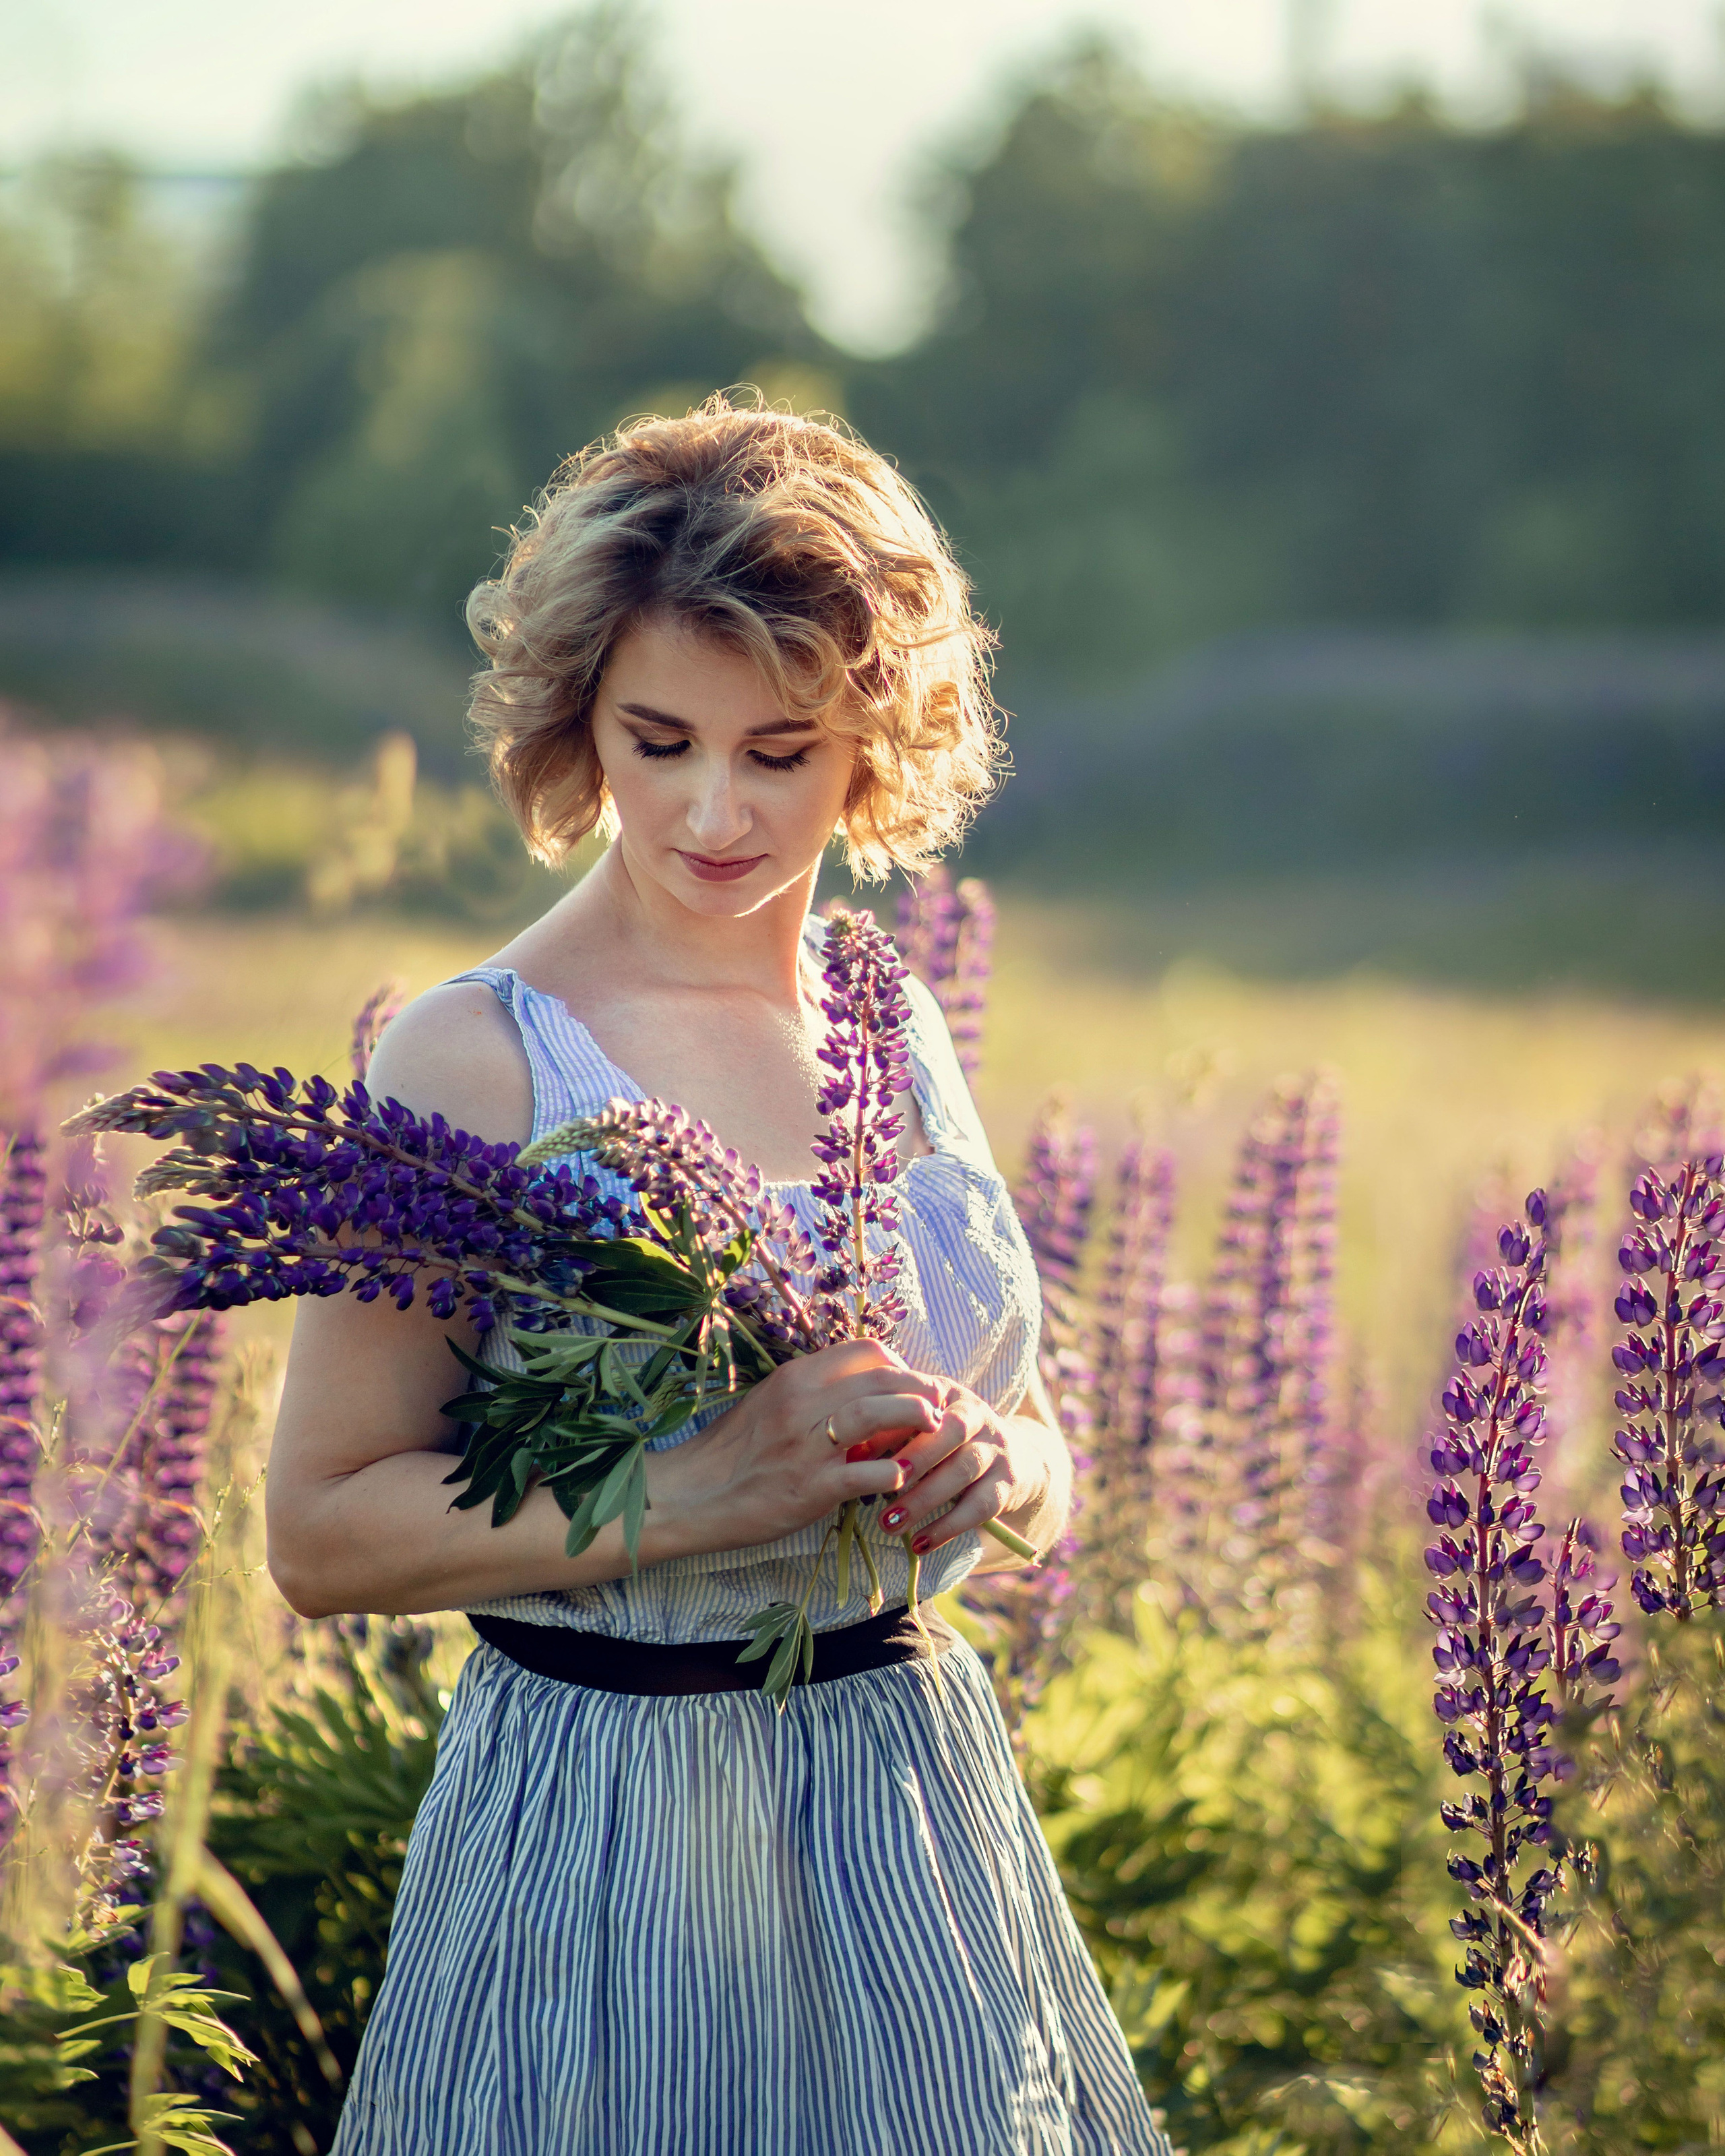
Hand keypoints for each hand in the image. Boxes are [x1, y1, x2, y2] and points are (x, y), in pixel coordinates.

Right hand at [657, 1339, 938, 1555]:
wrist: (690, 1495)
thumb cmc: (731, 1452)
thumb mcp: (770, 1404)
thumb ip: (814, 1394)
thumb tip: (863, 1392)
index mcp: (794, 1377)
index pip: (864, 1351)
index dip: (898, 1365)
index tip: (910, 1384)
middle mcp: (802, 1403)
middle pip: (880, 1378)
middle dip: (920, 1388)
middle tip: (937, 1405)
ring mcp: (806, 1445)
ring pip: (877, 1414)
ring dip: (915, 1418)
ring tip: (932, 1428)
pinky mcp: (810, 1488)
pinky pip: (864, 1474)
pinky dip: (891, 1472)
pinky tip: (902, 1477)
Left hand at [861, 1379, 1048, 1556]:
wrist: (1014, 1458)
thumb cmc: (947, 1441)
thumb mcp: (923, 1426)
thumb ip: (892, 1431)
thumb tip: (849, 1453)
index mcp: (949, 1394)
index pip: (921, 1402)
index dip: (890, 1426)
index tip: (857, 1452)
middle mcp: (977, 1416)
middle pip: (951, 1431)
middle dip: (914, 1459)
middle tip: (876, 1485)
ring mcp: (996, 1450)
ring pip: (963, 1470)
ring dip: (923, 1499)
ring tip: (888, 1523)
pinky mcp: (1007, 1484)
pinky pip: (979, 1506)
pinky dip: (947, 1527)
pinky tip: (920, 1544)